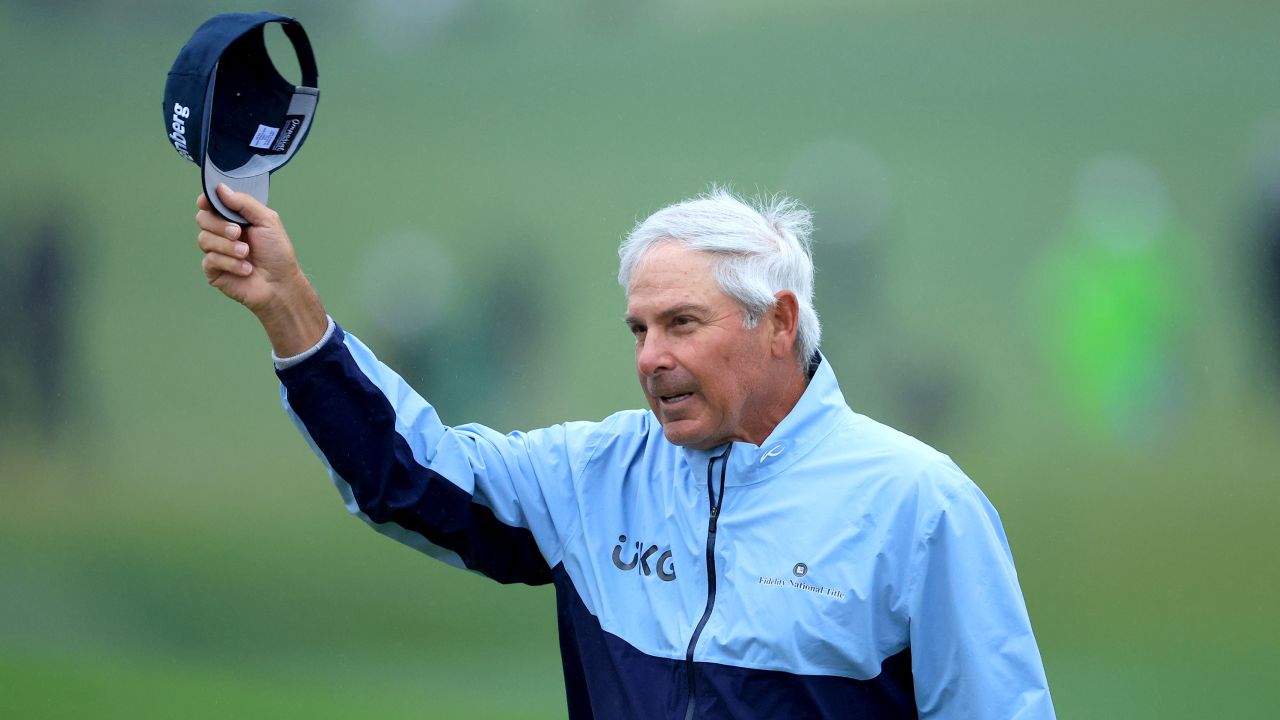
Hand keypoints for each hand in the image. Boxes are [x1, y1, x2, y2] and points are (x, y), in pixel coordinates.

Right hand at [195, 184, 326, 354]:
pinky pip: (210, 260)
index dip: (206, 201)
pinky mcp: (213, 270)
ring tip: (247, 253)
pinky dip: (230, 263)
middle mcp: (222, 233)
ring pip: (204, 239)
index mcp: (234, 218)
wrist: (281, 283)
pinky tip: (246, 269)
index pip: (210, 204)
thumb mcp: (267, 221)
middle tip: (238, 233)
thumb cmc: (277, 253)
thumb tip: (220, 189)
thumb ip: (244, 203)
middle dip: (220, 225)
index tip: (207, 202)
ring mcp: (216, 251)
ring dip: (228, 247)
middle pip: (202, 219)